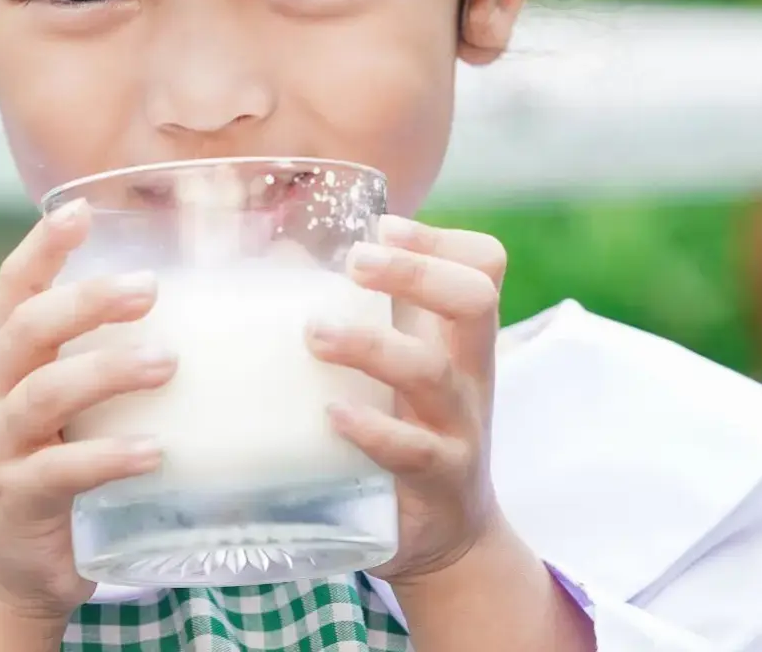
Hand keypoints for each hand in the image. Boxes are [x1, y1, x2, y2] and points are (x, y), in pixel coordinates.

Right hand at [0, 201, 177, 621]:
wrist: (13, 573)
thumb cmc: (57, 472)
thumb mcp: (70, 410)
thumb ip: (109, 362)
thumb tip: (206, 316)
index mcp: (4, 362)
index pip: (12, 289)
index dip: (41, 248)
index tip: (79, 211)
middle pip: (28, 329)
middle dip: (86, 302)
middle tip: (149, 289)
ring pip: (44, 394)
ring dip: (107, 371)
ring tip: (167, 364)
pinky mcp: (18, 500)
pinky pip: (61, 470)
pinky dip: (109, 456)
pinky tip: (156, 451)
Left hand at [307, 216, 507, 583]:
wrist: (450, 536)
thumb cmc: (407, 429)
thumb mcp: (393, 369)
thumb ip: (351, 311)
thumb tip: (278, 253)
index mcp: (459, 338)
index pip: (483, 267)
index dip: (439, 240)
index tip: (383, 225)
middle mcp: (469, 375)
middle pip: (474, 301)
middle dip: (416, 271)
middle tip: (356, 260)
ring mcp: (458, 428)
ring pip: (432, 373)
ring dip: (372, 346)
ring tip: (315, 333)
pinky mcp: (437, 482)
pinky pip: (412, 451)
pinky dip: (372, 430)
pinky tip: (330, 415)